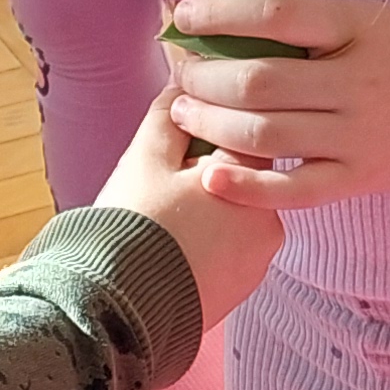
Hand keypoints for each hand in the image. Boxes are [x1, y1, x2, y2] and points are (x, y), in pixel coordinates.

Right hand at [96, 90, 283, 329]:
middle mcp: (269, 219)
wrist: (120, 310)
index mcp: (250, 179)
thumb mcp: (144, 158)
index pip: (246, 128)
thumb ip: (169, 113)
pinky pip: (230, 252)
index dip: (211, 122)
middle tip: (161, 181)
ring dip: (208, 209)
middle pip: (243, 177)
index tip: (184, 124)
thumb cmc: (132, 228)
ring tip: (162, 218)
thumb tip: (184, 78)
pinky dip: (208, 244)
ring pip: (236, 215)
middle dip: (207, 171)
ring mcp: (259, 260)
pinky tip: (172, 247)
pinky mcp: (242, 290)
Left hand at [157, 0, 389, 208]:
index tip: (185, 16)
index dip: (222, 13)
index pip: (278, 12)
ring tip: (184, 111)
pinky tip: (210, 177)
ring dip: (211, 123)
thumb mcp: (362, 16)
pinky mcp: (358, 180)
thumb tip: (216, 9)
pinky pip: (293, 190)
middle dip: (205, 76)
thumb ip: (301, 16)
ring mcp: (359, 137)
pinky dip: (246, 187)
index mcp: (358, 28)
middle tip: (182, 72)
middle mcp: (360, 83)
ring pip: (265, 134)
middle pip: (260, 80)